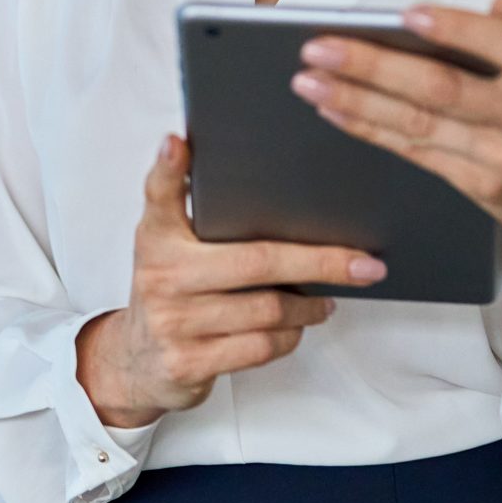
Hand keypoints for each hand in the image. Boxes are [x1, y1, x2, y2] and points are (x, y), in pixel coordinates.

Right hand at [75, 133, 385, 428]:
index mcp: (156, 237)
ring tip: (326, 298)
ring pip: (267, 310)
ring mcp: (173, 321)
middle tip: (363, 264)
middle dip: (319, 263)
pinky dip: (288, 337)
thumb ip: (183, 205)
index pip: (159, 195)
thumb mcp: (165, 243)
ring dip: (308, 307)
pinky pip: (259, 347)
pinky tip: (296, 327)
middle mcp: (161, 275)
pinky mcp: (188, 361)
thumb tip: (204, 152)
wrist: (138, 360)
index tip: (178, 141)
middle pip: (256, 262)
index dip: (168, 168)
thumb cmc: (170, 289)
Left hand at [287, 0, 501, 323]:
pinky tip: (334, 110)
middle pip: (444, 89)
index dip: (459, 29)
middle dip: (374, 67)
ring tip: (308, 80)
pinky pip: (415, 152)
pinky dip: (370, 129)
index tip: (406, 17)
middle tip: (319, 48)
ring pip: (419, 124)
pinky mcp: (481, 187)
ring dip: (355, 100)